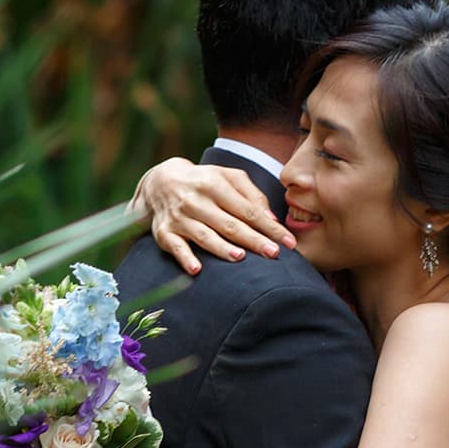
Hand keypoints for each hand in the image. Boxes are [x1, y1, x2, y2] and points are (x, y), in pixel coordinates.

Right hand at [133, 158, 295, 275]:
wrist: (160, 182)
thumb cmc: (204, 182)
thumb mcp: (228, 177)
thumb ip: (251, 194)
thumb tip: (271, 219)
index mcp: (215, 185)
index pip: (248, 210)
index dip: (269, 227)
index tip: (288, 243)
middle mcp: (196, 200)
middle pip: (229, 224)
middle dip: (252, 239)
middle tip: (273, 254)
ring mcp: (179, 217)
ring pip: (204, 235)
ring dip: (221, 248)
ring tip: (240, 258)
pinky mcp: (164, 232)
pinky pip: (175, 247)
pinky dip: (185, 258)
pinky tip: (196, 270)